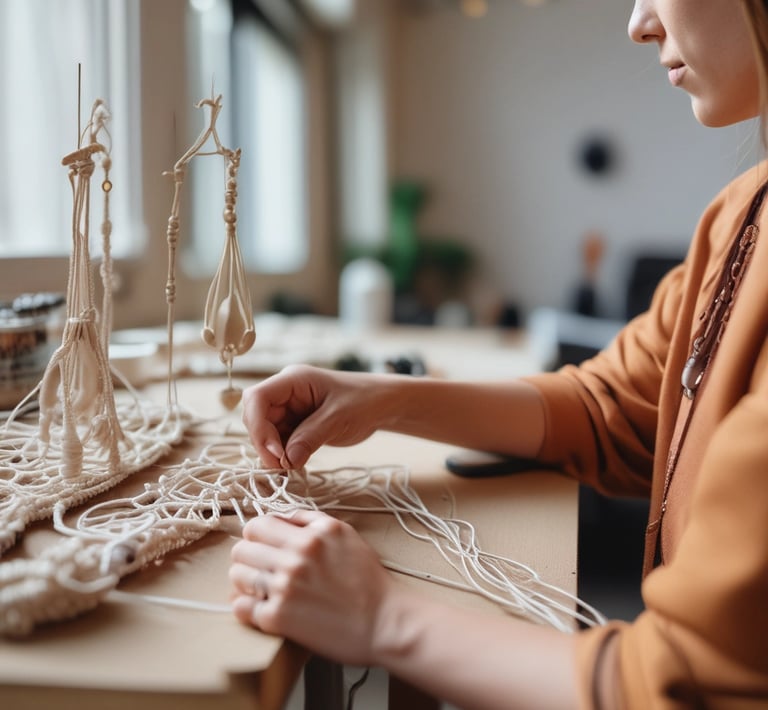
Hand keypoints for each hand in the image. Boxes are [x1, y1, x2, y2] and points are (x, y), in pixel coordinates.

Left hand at [229, 510, 394, 665]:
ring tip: (262, 589)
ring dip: (245, 583)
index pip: (257, 524)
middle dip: (248, 558)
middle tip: (262, 569)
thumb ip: (311, 520)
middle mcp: (295, 558)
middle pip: (241, 549)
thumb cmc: (368, 580)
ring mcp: (284, 588)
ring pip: (237, 576)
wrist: (384, 621)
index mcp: (310, 536)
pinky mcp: (278, 618)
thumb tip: (281, 516)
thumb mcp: (345, 534)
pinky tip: (261, 608)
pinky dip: (247, 608)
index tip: (264, 545)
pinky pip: (241, 607)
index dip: (257, 535)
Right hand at [241, 364, 390, 468]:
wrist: (382, 405)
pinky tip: (294, 464)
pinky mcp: (295, 424)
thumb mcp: (339, 418)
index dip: (259, 427)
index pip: (257, 398)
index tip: (275, 453)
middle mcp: (285, 393)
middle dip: (264, 443)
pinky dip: (282, 455)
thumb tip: (287, 460)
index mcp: (293, 380)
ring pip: (265, 432)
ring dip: (272, 452)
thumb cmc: (365, 400)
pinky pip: (278, 441)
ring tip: (290, 467)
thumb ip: (311, 437)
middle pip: (256, 417)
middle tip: (282, 466)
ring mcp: (288, 409)